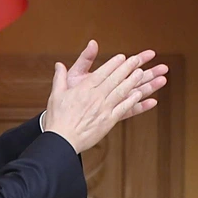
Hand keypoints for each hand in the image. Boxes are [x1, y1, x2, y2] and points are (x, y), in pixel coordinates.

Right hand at [42, 50, 167, 152]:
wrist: (62, 140)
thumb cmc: (57, 119)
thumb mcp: (55, 95)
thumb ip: (60, 77)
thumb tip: (58, 65)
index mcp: (84, 89)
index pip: (102, 73)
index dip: (113, 64)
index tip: (122, 57)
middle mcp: (96, 97)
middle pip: (115, 79)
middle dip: (127, 68)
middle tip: (137, 60)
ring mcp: (104, 109)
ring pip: (121, 92)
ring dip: (133, 81)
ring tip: (141, 73)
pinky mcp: (109, 121)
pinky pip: (124, 109)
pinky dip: (132, 101)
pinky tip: (139, 94)